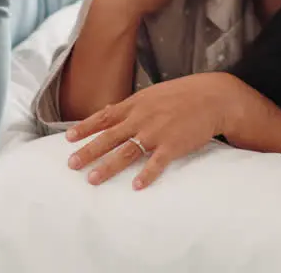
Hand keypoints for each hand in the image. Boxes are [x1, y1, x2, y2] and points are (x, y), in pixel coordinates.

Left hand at [64, 73, 237, 189]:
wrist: (213, 97)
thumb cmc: (182, 95)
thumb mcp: (151, 95)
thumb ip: (129, 105)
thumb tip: (108, 110)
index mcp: (135, 105)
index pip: (104, 117)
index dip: (85, 128)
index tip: (68, 139)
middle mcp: (141, 118)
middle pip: (109, 137)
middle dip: (88, 151)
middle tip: (71, 164)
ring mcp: (156, 132)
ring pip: (126, 152)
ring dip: (108, 167)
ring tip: (93, 179)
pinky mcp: (173, 145)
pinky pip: (156, 163)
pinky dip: (145, 175)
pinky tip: (136, 186)